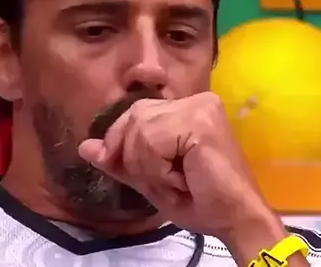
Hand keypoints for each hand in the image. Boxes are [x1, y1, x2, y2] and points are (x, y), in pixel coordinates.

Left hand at [78, 92, 292, 263]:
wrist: (235, 220)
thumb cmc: (200, 201)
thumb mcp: (150, 179)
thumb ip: (119, 160)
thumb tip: (85, 147)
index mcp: (186, 108)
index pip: (135, 112)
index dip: (122, 141)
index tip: (132, 170)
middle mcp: (195, 100)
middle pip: (134, 116)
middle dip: (135, 157)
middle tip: (165, 181)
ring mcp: (200, 107)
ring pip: (140, 130)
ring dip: (149, 167)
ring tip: (177, 181)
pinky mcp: (200, 121)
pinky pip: (153, 141)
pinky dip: (158, 168)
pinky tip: (183, 178)